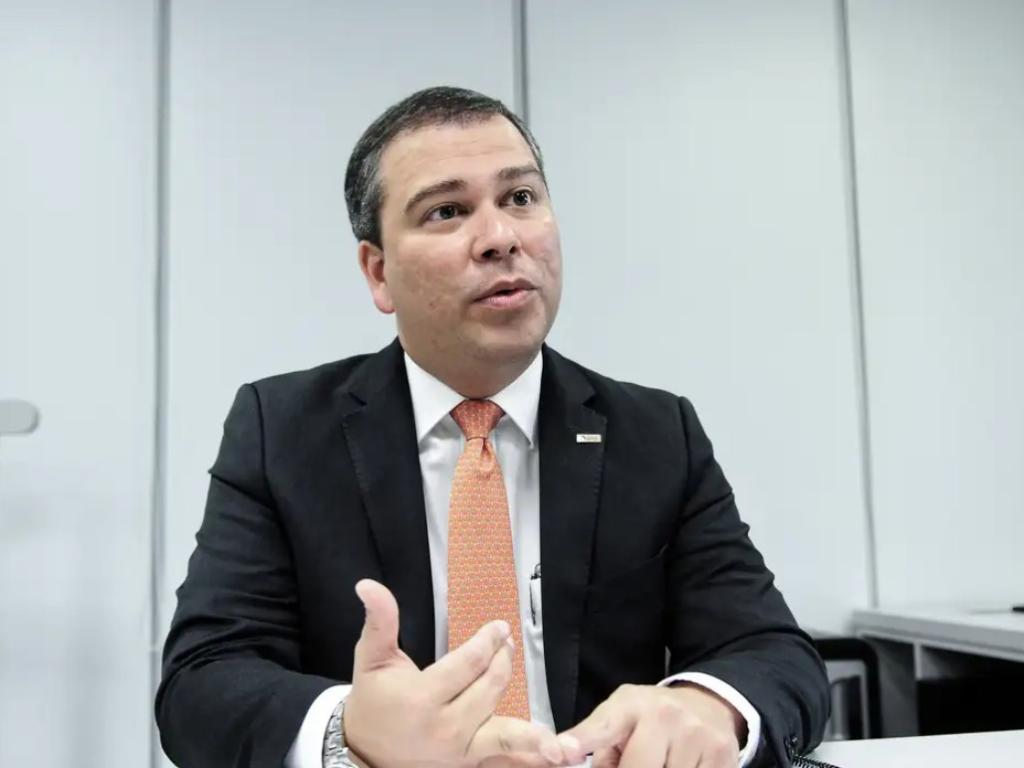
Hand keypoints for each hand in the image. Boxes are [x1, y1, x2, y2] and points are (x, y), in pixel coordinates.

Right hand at [343, 579, 566, 767]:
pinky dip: (528, 759)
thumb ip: (379, 621)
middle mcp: (444, 729)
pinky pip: (503, 760)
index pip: (467, 665)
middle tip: (506, 642)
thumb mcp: (371, 658)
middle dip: (502, 662)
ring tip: (558, 734)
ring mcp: (458, 752)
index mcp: (421, 699)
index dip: (487, 642)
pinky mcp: (467, 764)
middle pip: (488, 689)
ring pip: (504, 733)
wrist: (362, 753)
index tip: (500, 627)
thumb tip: (368, 585)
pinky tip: (555, 756)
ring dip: (533, 732)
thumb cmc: (371, 700)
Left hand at [559, 683, 744, 767]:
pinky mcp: (724, 758)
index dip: (581, 741)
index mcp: (631, 706)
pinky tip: (682, 765)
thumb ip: (596, 743)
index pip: (603, 727)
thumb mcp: (620, 715)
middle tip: (631, 761)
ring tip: (661, 762)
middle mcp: (666, 717)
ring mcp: (699, 737)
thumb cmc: (651, 716)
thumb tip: (569, 761)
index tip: (559, 753)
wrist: (708, 705)